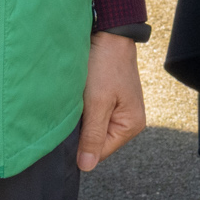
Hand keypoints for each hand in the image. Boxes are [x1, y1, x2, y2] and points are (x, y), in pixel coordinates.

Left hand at [76, 32, 146, 172]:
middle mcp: (128, 120)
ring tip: (77, 103)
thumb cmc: (106, 65)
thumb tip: (86, 166)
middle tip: (72, 112)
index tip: (68, 129)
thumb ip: (92, 136)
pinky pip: (92, 114)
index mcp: (131, 125)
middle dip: (81, 130)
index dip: (81, 145)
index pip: (99, 152)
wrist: (108, 34)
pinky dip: (83, 109)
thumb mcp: (97, 103)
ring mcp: (118, 110)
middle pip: (96, 140)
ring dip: (81, 119)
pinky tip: (79, 98)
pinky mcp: (108, 100)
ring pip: (92, 127)